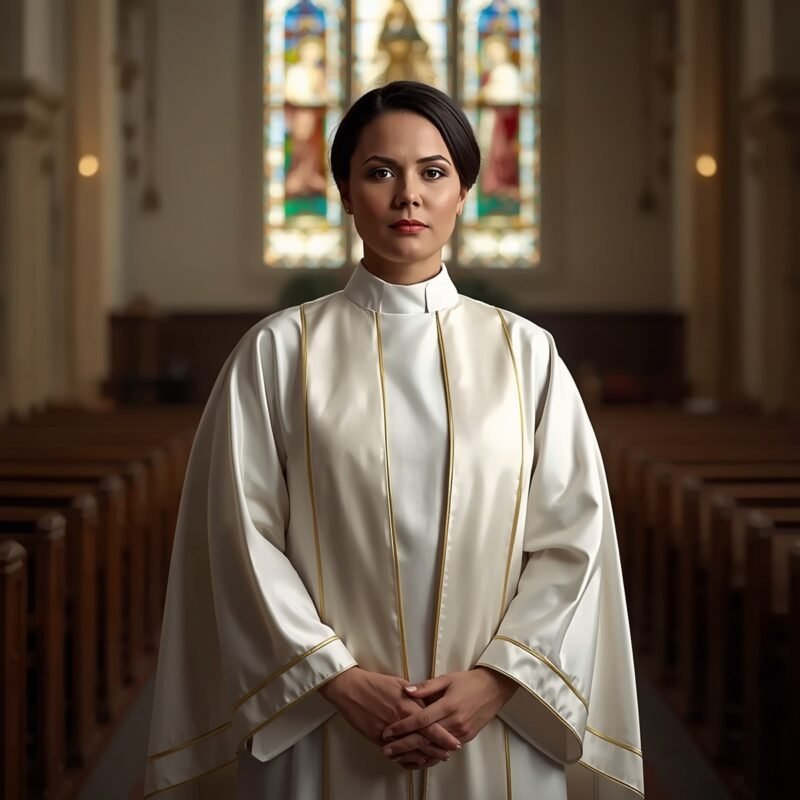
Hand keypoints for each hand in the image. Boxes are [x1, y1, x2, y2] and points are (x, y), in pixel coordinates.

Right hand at [319, 667, 460, 768]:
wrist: (350, 689)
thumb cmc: (374, 683)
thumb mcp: (398, 683)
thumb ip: (414, 695)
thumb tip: (426, 702)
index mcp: (407, 705)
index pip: (431, 724)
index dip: (443, 736)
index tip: (454, 742)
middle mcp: (400, 721)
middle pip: (422, 740)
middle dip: (437, 749)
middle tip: (448, 754)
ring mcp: (388, 731)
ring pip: (409, 748)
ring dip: (423, 755)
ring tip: (434, 759)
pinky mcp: (376, 737)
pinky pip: (394, 751)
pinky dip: (404, 757)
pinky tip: (413, 759)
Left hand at [380, 667, 517, 753]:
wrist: (494, 688)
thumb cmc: (468, 681)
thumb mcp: (447, 678)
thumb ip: (426, 686)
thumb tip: (406, 691)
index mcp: (448, 705)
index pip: (421, 720)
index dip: (403, 727)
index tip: (387, 731)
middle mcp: (455, 722)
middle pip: (425, 738)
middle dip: (403, 746)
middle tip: (386, 750)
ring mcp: (461, 733)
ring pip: (434, 749)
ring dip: (414, 754)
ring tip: (396, 757)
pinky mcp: (466, 739)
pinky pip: (444, 751)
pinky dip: (430, 756)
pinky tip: (417, 759)